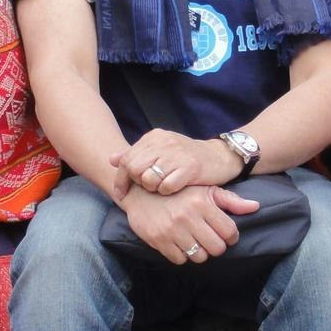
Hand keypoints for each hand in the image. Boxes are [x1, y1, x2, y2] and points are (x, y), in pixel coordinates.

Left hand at [110, 129, 239, 200]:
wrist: (219, 157)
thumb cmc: (186, 158)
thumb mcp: (161, 151)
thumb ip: (137, 154)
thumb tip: (111, 159)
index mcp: (155, 137)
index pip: (126, 159)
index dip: (121, 179)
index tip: (121, 193)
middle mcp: (164, 142)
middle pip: (134, 169)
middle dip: (137, 183)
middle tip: (148, 189)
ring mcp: (177, 154)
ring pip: (148, 179)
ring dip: (153, 188)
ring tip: (162, 188)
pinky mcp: (190, 168)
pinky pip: (166, 186)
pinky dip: (167, 192)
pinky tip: (174, 189)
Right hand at [118, 185, 259, 265]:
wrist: (141, 191)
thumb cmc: (179, 191)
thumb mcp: (205, 190)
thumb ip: (230, 200)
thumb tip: (255, 207)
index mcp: (202, 202)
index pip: (229, 232)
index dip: (230, 237)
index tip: (225, 235)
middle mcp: (188, 216)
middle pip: (217, 248)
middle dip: (216, 246)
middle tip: (210, 239)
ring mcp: (173, 230)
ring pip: (199, 256)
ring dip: (200, 251)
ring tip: (195, 241)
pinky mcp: (159, 240)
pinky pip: (180, 259)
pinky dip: (183, 255)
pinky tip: (181, 243)